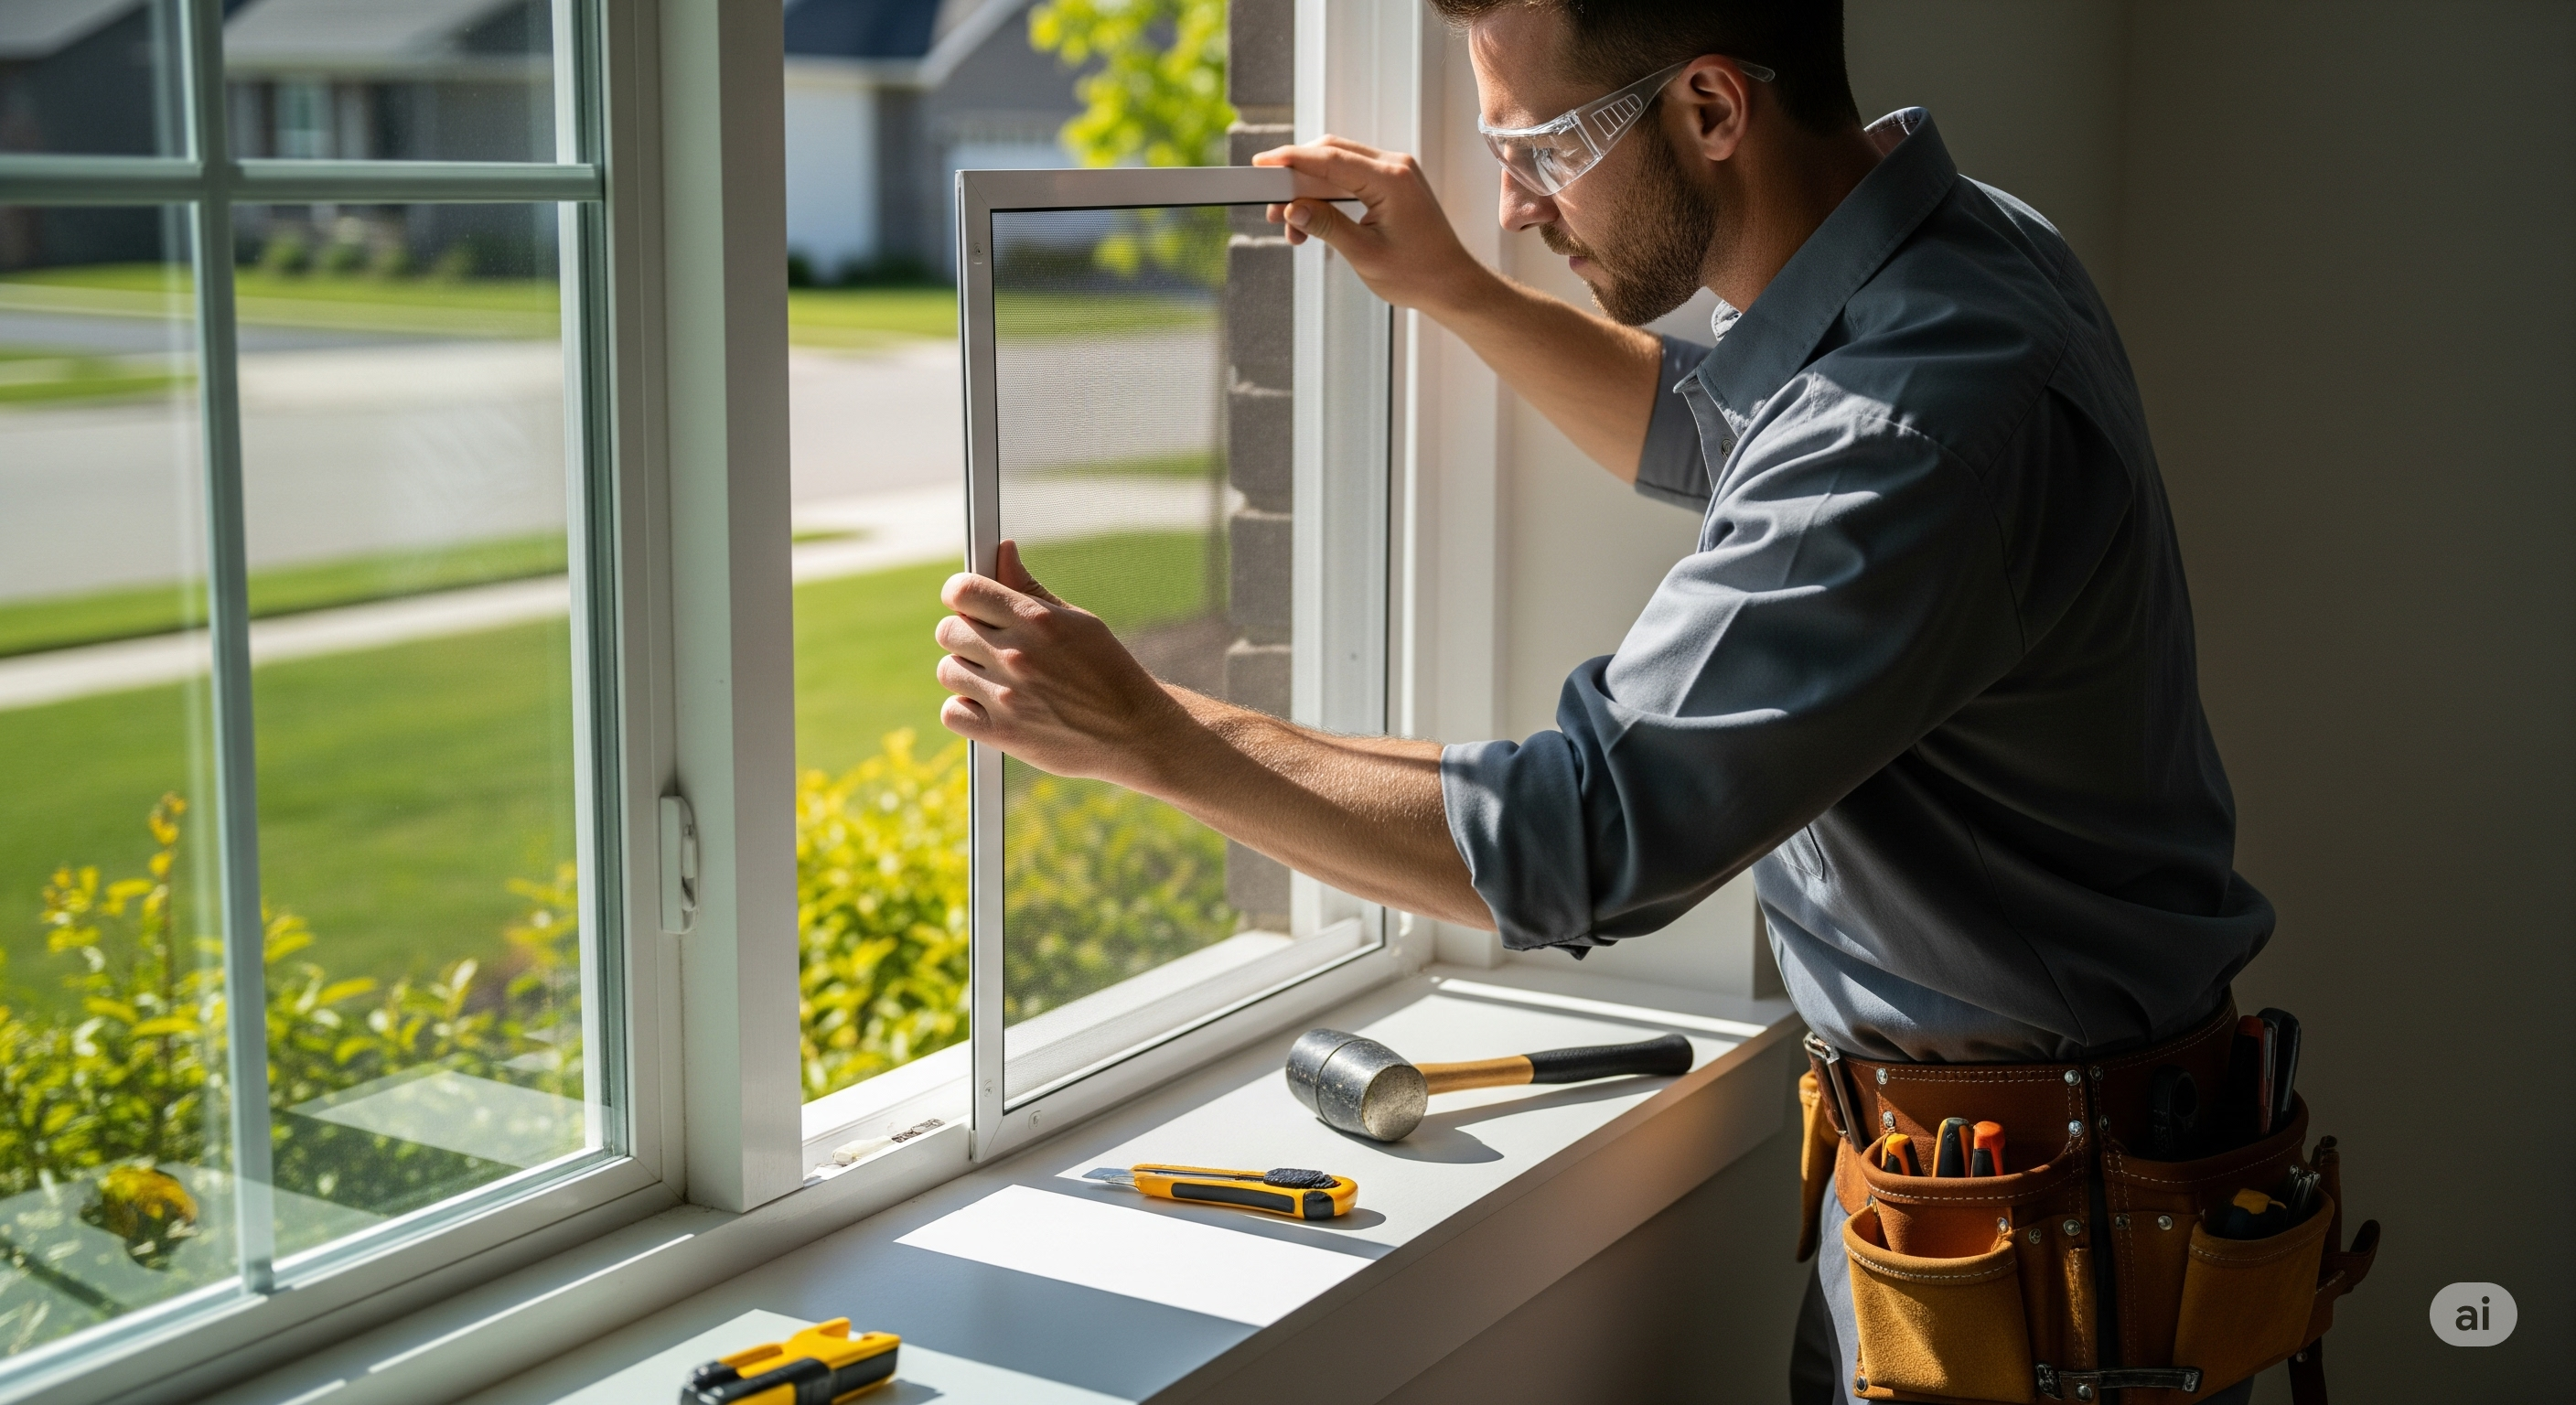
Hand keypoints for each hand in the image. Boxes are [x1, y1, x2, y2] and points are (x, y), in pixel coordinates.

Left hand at [934, 540, 1194, 786]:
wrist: (1136, 732)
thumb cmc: (1109, 671)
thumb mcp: (1078, 621)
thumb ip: (1030, 588)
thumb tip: (1003, 550)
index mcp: (1036, 620)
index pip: (962, 591)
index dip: (960, 594)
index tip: (968, 603)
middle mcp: (1016, 655)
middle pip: (947, 630)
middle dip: (964, 634)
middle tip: (990, 646)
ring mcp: (1007, 696)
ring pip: (947, 671)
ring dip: (966, 673)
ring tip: (996, 679)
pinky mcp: (1002, 734)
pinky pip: (951, 713)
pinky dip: (966, 711)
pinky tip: (990, 706)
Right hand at [1254, 137, 1493, 314]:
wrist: (1452, 284)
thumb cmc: (1417, 275)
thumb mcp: (1365, 254)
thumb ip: (1327, 226)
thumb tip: (1293, 208)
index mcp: (1391, 180)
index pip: (1330, 158)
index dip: (1290, 160)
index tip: (1260, 163)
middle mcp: (1395, 166)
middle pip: (1331, 153)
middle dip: (1295, 177)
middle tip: (1271, 205)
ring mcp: (1395, 171)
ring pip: (1337, 164)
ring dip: (1309, 189)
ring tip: (1290, 224)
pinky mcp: (1392, 182)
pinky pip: (1350, 177)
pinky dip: (1327, 194)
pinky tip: (1311, 220)